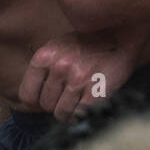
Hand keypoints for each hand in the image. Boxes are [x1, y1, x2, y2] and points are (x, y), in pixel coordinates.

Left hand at [17, 29, 143, 122]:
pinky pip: (79, 116)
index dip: (37, 100)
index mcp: (45, 55)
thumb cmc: (89, 42)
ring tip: (81, 96)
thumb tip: (29, 103)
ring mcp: (78, 78)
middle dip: (56, 103)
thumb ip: (44, 70)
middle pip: (45, 105)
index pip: (27, 95)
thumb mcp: (60, 46)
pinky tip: (89, 102)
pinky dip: (82, 114)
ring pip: (61, 113)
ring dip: (70, 110)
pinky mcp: (96, 90)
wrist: (122, 33)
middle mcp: (59, 66)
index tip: (49, 97)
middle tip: (71, 92)